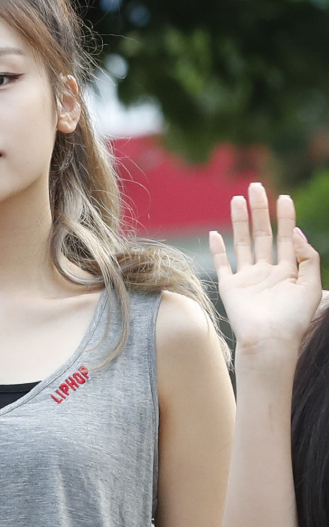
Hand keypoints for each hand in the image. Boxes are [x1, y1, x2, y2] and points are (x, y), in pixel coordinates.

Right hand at [209, 183, 321, 353]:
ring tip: (238, 199)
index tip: (284, 197)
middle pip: (263, 234)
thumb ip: (307, 258)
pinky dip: (218, 250)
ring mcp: (247, 279)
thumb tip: (296, 234)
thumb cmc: (293, 319)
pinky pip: (223, 264)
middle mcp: (266, 272)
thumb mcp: (312, 286)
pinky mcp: (230, 288)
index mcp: (287, 272)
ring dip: (240, 221)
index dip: (286, 217)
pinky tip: (215, 234)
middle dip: (260, 210)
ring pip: (243, 243)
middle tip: (257, 186)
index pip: (286, 237)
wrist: (269, 340)